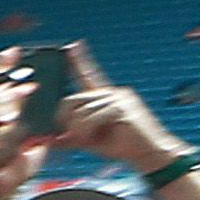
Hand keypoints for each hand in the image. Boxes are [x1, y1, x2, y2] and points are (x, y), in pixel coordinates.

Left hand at [47, 42, 182, 175]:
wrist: (150, 154)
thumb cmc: (123, 146)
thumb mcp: (91, 141)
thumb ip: (72, 137)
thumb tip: (50, 140)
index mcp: (105, 97)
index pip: (89, 75)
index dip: (79, 60)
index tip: (71, 46)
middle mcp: (112, 93)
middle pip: (71, 99)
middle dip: (66, 121)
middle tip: (74, 137)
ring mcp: (118, 98)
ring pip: (80, 112)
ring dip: (79, 131)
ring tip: (90, 140)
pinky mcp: (121, 107)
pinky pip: (90, 118)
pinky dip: (87, 132)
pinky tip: (98, 138)